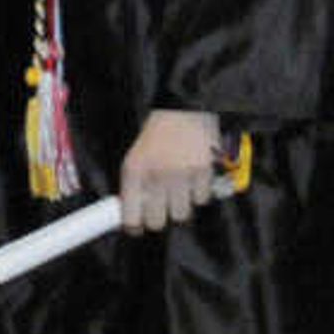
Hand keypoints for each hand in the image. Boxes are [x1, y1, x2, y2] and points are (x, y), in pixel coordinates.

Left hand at [117, 107, 231, 236]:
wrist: (184, 106)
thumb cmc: (158, 132)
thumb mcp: (137, 154)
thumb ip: (135, 184)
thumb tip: (132, 215)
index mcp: (134, 171)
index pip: (130, 216)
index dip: (134, 226)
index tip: (138, 226)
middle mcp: (156, 175)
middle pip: (157, 222)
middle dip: (160, 217)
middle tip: (162, 207)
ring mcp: (180, 175)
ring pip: (181, 214)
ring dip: (181, 205)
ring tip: (180, 188)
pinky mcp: (203, 172)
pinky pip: (201, 199)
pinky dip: (200, 192)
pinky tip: (195, 176)